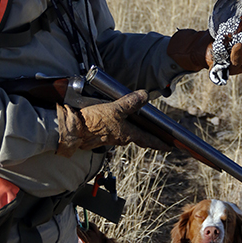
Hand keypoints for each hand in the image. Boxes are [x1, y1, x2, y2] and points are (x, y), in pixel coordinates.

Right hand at [56, 89, 170, 156]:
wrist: (72, 129)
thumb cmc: (93, 121)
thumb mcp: (114, 109)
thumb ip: (130, 102)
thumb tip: (144, 96)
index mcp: (126, 134)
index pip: (148, 139)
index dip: (160, 142)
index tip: (169, 147)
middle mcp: (119, 139)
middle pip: (137, 137)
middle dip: (147, 136)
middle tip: (157, 135)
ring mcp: (109, 138)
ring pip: (124, 133)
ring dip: (131, 129)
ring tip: (136, 121)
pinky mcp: (98, 136)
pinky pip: (113, 131)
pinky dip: (118, 126)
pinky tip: (115, 119)